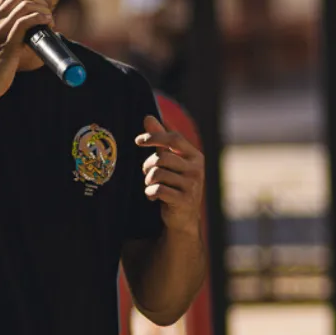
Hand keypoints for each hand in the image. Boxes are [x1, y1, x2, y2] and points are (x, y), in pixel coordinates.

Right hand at [0, 0, 52, 101]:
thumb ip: (6, 34)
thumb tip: (29, 33)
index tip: (39, 8)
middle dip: (38, 0)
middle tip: (48, 13)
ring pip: (24, 5)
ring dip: (43, 9)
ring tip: (50, 19)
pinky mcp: (7, 41)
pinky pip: (26, 21)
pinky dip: (40, 18)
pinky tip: (48, 23)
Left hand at [135, 115, 204, 233]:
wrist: (184, 217)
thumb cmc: (175, 184)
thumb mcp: (170, 161)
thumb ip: (160, 139)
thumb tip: (148, 117)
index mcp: (195, 156)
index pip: (174, 138)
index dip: (155, 136)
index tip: (138, 140)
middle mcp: (196, 169)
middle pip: (162, 157)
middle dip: (148, 165)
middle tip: (147, 173)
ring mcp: (192, 185)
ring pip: (157, 174)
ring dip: (148, 180)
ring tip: (152, 185)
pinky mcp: (184, 200)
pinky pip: (158, 190)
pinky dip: (150, 192)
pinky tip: (153, 196)